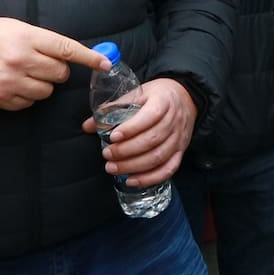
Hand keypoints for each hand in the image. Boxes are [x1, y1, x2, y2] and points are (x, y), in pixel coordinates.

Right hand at [0, 18, 110, 109]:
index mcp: (27, 37)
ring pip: (46, 92)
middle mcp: (21, 60)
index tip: (105, 63)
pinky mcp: (1, 99)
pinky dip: (25, 96)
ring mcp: (10, 82)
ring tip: (23, 73)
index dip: (89, 57)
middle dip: (56, 71)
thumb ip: (42, 40)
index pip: (66, 48)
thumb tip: (69, 55)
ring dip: (41, 85)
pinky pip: (28, 103)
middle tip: (41, 64)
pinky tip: (11, 84)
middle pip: (60, 74)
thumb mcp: (15, 27)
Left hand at [81, 78, 195, 187]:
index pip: (150, 116)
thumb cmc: (158, 96)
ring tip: (112, 168)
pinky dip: (150, 178)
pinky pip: (168, 169)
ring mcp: (179, 138)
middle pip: (152, 140)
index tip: (113, 136)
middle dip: (126, 151)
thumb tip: (88, 125)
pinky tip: (132, 180)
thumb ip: (114, 108)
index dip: (131, 129)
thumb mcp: (138, 94)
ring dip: (134, 166)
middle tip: (107, 154)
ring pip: (158, 157)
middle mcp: (174, 121)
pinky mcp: (180, 151)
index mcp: (163, 102)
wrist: (185, 98)